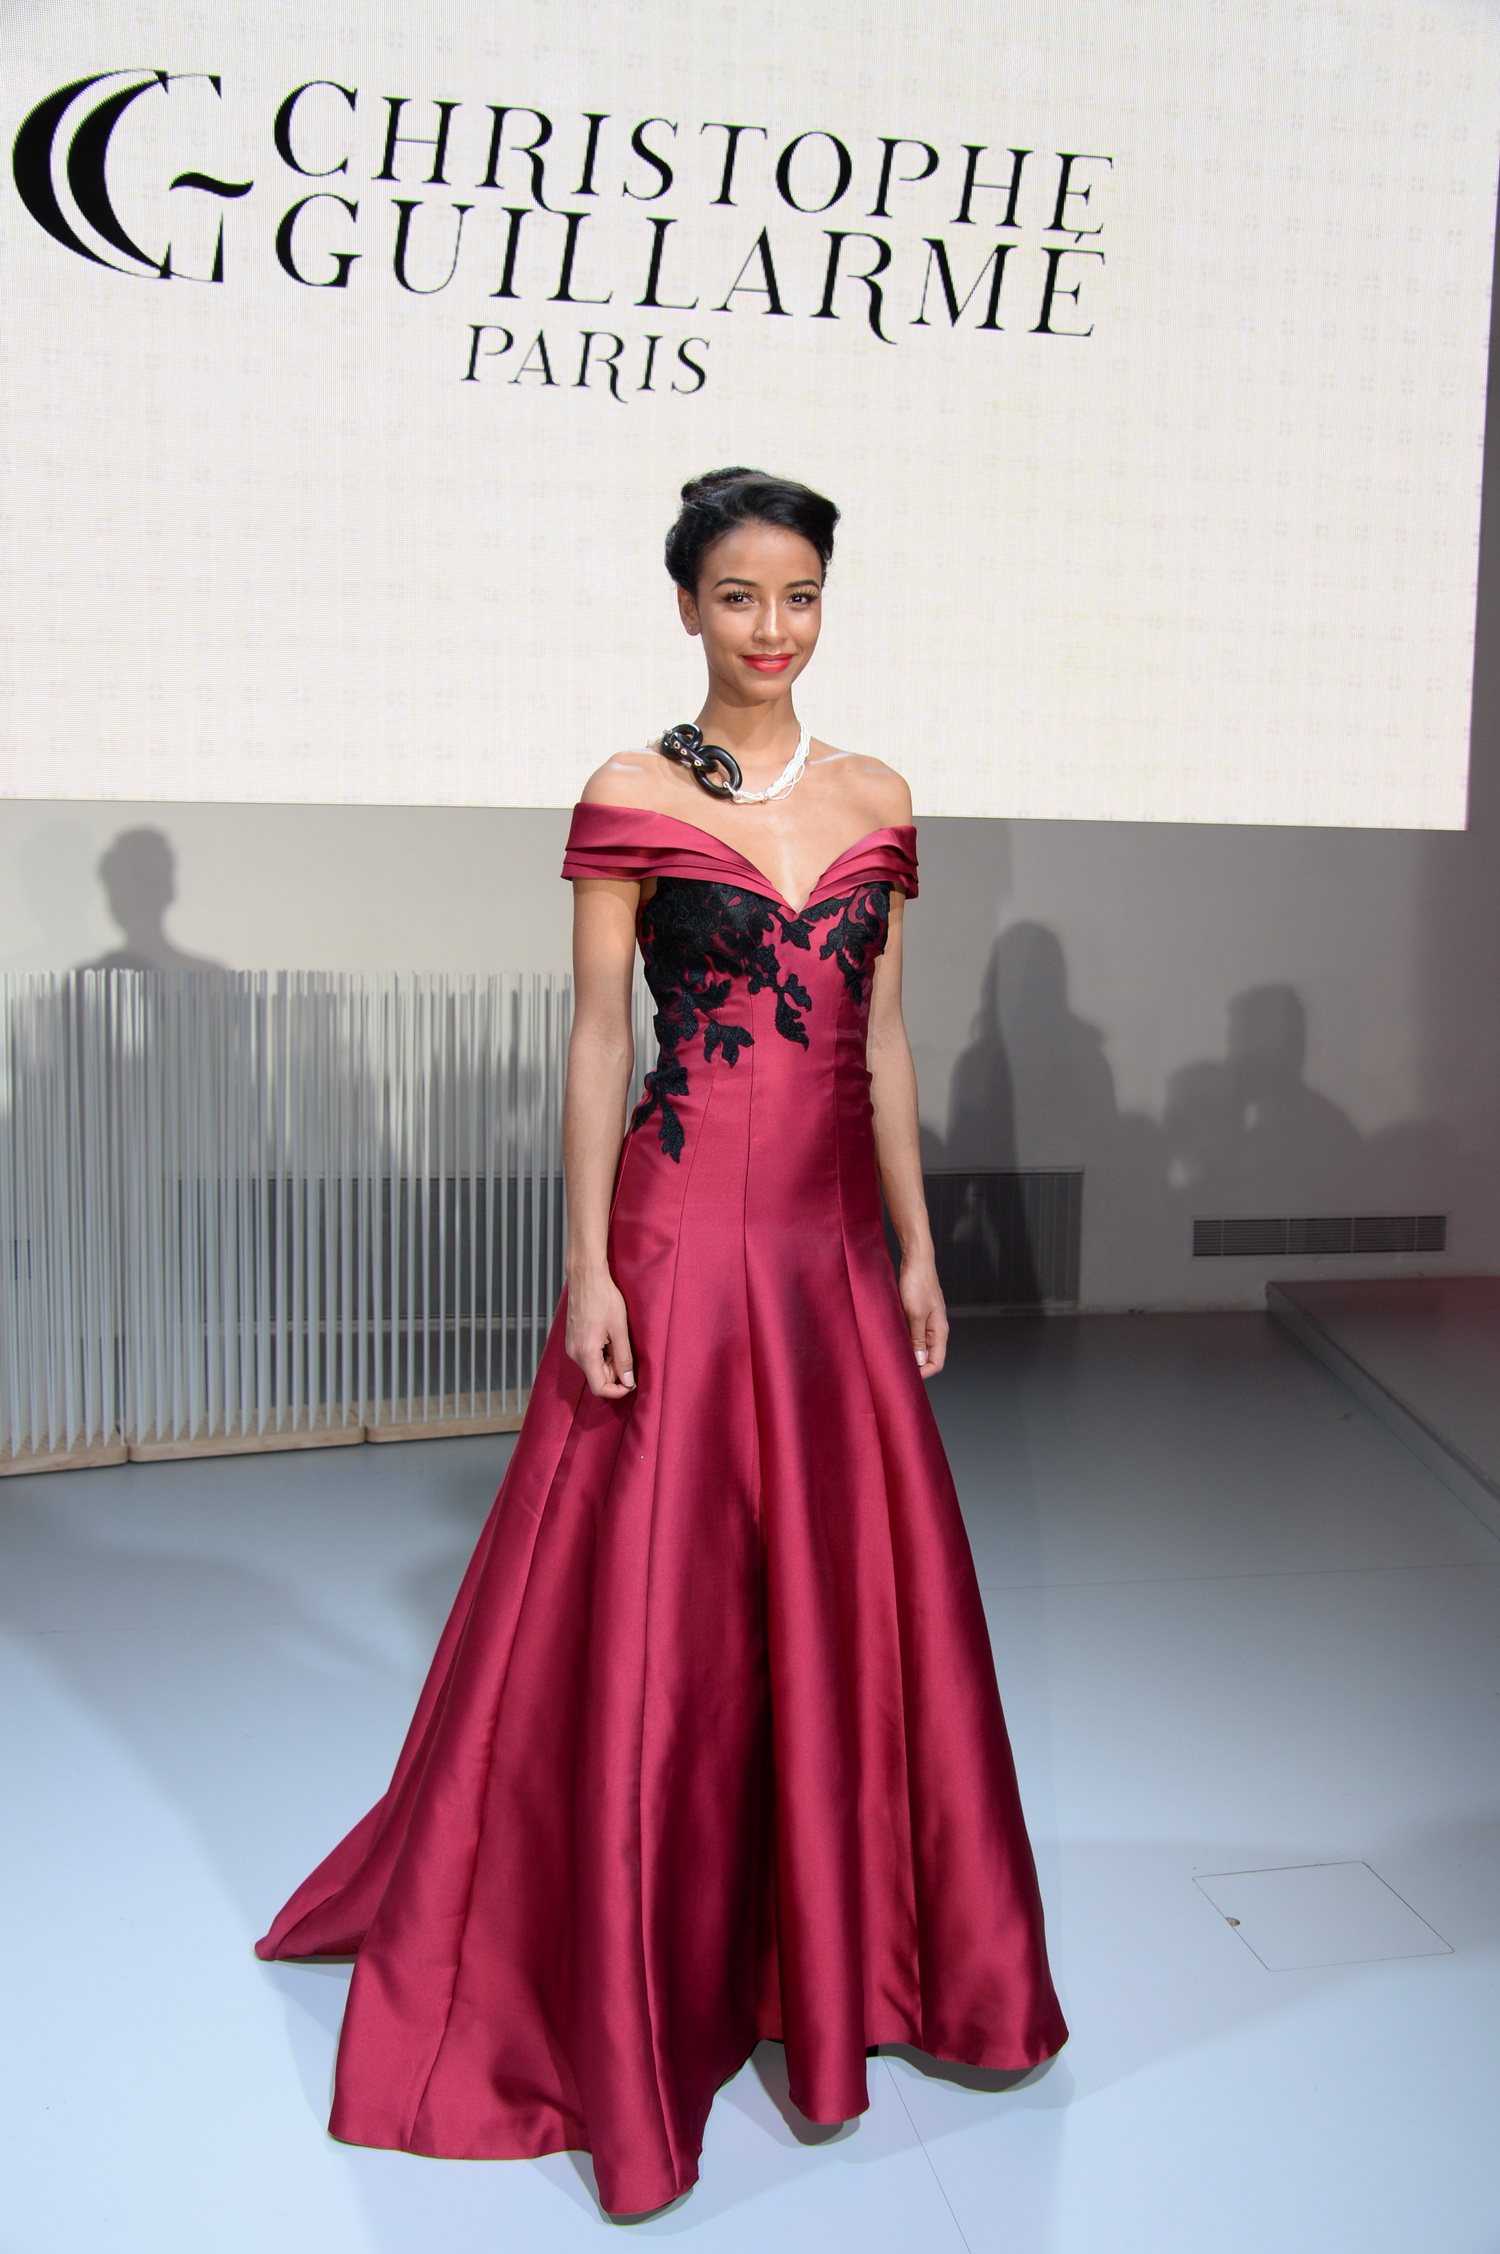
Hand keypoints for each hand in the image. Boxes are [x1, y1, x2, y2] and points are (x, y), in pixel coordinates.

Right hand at [565, 1266, 636, 1397]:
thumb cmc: (603, 1298)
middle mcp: (574, 1353)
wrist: (586, 1277)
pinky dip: (602, 1353)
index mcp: (586, 1354)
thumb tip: (628, 1381)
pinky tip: (609, 1335)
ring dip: (609, 1361)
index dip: (617, 1391)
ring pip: (593, 1367)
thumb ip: (623, 1358)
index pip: (599, 1388)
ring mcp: (571, 1346)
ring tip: (618, 1339)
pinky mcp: (572, 1339)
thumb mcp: (620, 1329)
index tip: (632, 1382)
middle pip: (597, 1378)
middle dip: (615, 1373)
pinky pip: (588, 1356)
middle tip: (627, 1352)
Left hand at [899, 1255, 947, 1378]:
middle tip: (896, 1369)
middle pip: (929, 1357)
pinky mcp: (918, 1315)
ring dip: (908, 1353)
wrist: (916, 1260)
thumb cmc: (918, 1283)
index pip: (937, 1363)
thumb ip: (918, 1339)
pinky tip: (892, 1342)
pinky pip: (913, 1335)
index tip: (905, 1376)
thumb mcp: (916, 1313)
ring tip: (892, 1357)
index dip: (923, 1373)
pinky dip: (904, 1341)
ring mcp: (927, 1322)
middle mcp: (935, 1329)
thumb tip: (920, 1362)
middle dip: (915, 1366)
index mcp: (940, 1331)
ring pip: (919, 1347)